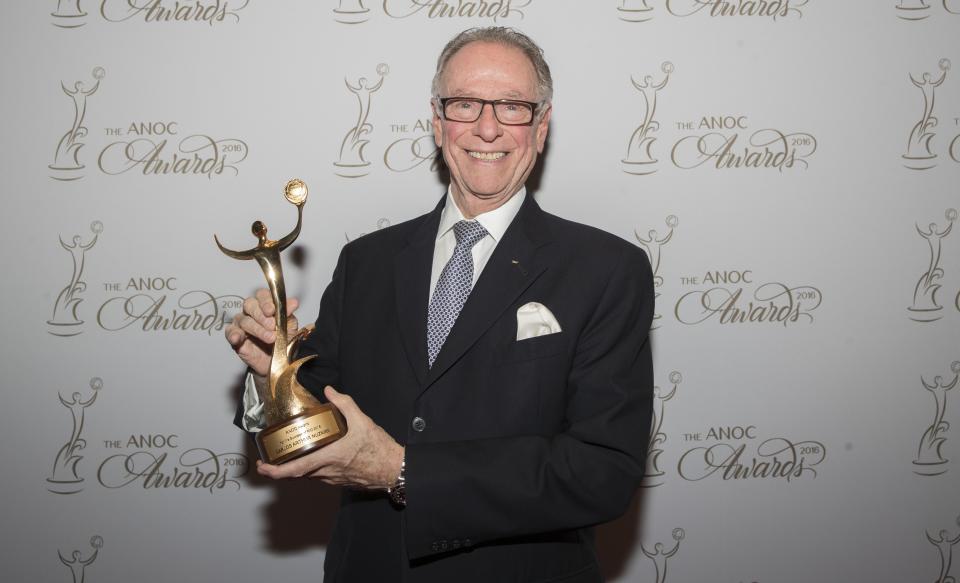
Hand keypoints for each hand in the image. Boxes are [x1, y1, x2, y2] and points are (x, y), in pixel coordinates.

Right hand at [224, 288, 299, 376]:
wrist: (279, 360)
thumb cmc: (284, 340)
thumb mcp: (290, 326)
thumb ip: (288, 313)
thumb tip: (294, 302)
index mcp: (266, 305)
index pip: (262, 295)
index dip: (266, 301)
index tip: (272, 310)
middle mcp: (252, 312)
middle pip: (250, 304)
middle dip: (261, 315)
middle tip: (272, 325)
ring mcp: (242, 324)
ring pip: (244, 320)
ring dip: (258, 329)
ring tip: (271, 338)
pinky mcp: (235, 337)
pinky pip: (230, 332)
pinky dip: (233, 334)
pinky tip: (238, 338)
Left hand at [257, 387, 403, 490]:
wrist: (394, 469)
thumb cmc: (380, 449)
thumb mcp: (363, 421)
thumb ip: (344, 404)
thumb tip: (329, 391)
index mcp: (329, 458)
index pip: (294, 470)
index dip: (274, 471)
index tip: (262, 466)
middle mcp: (327, 472)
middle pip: (296, 474)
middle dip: (279, 468)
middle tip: (267, 460)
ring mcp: (332, 478)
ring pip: (307, 475)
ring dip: (295, 467)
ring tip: (289, 454)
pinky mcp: (339, 480)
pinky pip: (318, 475)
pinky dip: (309, 468)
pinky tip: (312, 456)